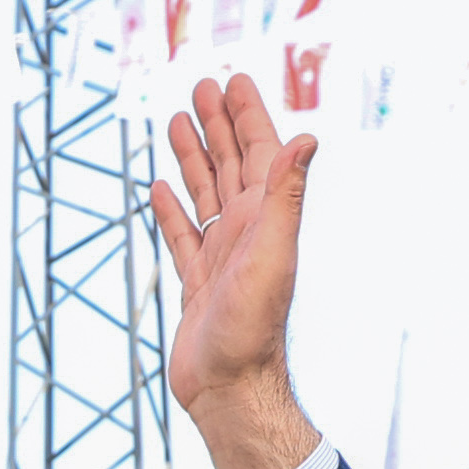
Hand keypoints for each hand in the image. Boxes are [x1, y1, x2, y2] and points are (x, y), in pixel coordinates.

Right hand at [148, 72, 324, 468]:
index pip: (259, 152)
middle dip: (218, 124)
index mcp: (264, 218)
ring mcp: (221, 256)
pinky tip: (161, 188)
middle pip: (230, 164)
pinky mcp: (197, 283)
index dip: (247, 115)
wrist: (230, 388)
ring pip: (205, 193)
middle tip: (201, 86)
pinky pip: (183, 235)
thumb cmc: (253, 328)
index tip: (233, 79)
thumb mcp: (273, 251)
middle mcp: (246, 231)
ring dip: (194, 157)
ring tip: (178, 123)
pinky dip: (173, 209)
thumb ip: (286, 194)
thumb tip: (307, 137)